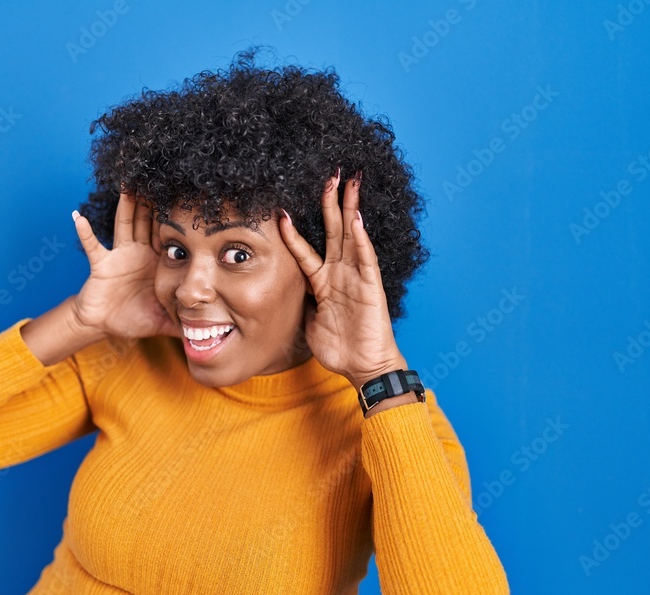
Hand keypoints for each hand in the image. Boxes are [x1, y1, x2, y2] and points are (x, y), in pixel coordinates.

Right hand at [71, 190, 178, 339]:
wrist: (104, 324)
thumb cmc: (133, 318)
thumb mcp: (165, 320)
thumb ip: (188, 324)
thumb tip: (215, 333)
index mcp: (157, 262)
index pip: (171, 235)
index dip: (179, 217)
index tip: (191, 196)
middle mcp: (140, 253)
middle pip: (148, 221)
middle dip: (154, 200)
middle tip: (163, 175)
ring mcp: (120, 255)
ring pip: (125, 224)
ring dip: (125, 204)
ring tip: (127, 182)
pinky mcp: (101, 264)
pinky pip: (93, 246)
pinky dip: (85, 232)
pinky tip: (78, 217)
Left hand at [278, 169, 408, 386]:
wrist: (362, 367)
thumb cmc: (338, 347)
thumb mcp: (308, 322)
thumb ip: (298, 302)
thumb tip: (279, 293)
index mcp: (323, 281)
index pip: (305, 248)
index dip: (293, 229)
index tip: (281, 208)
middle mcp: (341, 273)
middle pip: (333, 230)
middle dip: (330, 201)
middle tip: (328, 173)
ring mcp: (357, 277)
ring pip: (351, 235)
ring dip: (349, 208)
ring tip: (348, 182)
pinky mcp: (371, 287)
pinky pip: (365, 258)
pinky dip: (360, 238)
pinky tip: (356, 219)